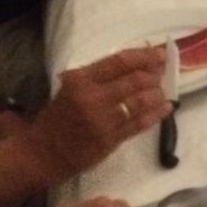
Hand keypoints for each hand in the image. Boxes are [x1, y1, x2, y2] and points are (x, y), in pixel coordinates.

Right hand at [26, 46, 169, 179]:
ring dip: (157, 94)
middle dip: (154, 75)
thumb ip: (98, 77)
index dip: (144, 56)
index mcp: (80, 80)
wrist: (41, 153)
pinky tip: (165, 109)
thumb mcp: (71, 88)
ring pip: (140, 102)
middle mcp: (93, 97)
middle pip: (134, 81)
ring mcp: (103, 120)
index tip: (159, 53)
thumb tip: (133, 64)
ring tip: (164, 91)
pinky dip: (155, 115)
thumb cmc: (56, 118)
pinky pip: (139, 124)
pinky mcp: (110, 140)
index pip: (119, 61)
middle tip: (163, 73)